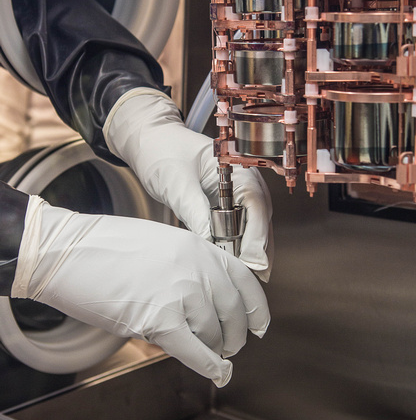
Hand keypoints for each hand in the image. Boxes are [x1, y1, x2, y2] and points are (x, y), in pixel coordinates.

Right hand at [12, 196, 269, 386]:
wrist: (67, 252)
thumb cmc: (105, 248)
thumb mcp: (160, 243)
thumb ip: (188, 265)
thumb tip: (208, 298)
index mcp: (197, 246)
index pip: (244, 279)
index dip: (256, 308)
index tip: (260, 324)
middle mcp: (196, 268)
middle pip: (232, 311)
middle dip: (235, 335)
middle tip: (231, 346)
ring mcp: (180, 293)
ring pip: (213, 334)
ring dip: (215, 349)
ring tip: (210, 354)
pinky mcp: (159, 320)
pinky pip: (195, 351)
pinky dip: (209, 367)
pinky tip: (217, 374)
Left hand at [104, 91, 272, 279]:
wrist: (150, 140)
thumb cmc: (163, 151)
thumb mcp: (177, 183)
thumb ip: (195, 212)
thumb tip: (209, 244)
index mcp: (237, 166)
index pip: (256, 203)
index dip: (257, 236)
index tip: (253, 262)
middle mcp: (244, 180)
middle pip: (261, 218)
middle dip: (257, 249)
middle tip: (252, 278)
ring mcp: (238, 193)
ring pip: (253, 227)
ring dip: (249, 250)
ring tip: (243, 277)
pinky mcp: (227, 205)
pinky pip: (239, 228)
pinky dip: (236, 246)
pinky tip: (232, 264)